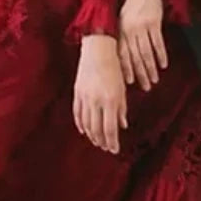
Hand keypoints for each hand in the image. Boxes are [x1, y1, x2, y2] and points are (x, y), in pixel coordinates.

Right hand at [73, 35, 126, 153]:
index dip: (112, 142)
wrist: (98, 50)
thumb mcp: (122, 88)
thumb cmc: (114, 68)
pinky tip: (84, 130)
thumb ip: (122, 108)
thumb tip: (122, 125)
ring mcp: (85, 97)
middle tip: (105, 147)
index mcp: (111, 100)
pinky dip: (80, 123)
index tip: (114, 149)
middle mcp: (97, 101)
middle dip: (101, 141)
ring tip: (96, 141)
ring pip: (86, 123)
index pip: (110, 129)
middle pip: (97, 129)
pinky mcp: (77, 92)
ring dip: (91, 134)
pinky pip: (77, 113)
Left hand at [118, 0, 166, 90]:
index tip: (129, 83)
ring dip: (151, 68)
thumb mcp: (123, 19)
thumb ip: (123, 36)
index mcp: (120, 30)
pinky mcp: (153, 22)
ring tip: (155, 80)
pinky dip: (161, 55)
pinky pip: (157, 43)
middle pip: (134, 57)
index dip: (125, 69)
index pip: (121, 54)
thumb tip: (123, 56)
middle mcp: (128, 30)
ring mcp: (140, 26)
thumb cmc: (134, 5)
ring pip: (145, 52)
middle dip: (140, 74)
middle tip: (145, 87)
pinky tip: (164, 65)